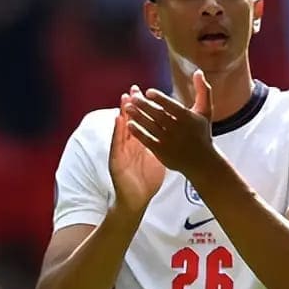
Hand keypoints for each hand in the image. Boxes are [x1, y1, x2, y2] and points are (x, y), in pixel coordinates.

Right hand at [110, 87, 165, 215]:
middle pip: (130, 121)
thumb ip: (160, 144)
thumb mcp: (155, 159)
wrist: (136, 200)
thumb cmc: (146, 180)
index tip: (147, 92)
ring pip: (121, 129)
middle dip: (132, 105)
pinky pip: (116, 144)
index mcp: (140, 144)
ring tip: (124, 98)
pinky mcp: (116, 160)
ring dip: (122, 113)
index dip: (144, 108)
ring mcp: (122, 151)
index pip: (141, 122)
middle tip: (134, 89)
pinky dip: (117, 131)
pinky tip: (119, 120)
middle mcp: (129, 145)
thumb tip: (173, 133)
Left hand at [123, 70, 216, 176]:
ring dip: (138, 116)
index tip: (149, 92)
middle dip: (144, 105)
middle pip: (158, 115)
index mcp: (189, 118)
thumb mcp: (206, 111)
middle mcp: (179, 130)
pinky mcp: (162, 152)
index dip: (160, 98)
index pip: (172, 106)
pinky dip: (138, 132)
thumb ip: (203, 90)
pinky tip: (129, 124)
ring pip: (151, 126)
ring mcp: (170, 142)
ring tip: (127, 107)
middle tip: (133, 97)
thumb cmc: (202, 133)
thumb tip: (197, 71)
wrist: (202, 162)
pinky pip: (147, 140)